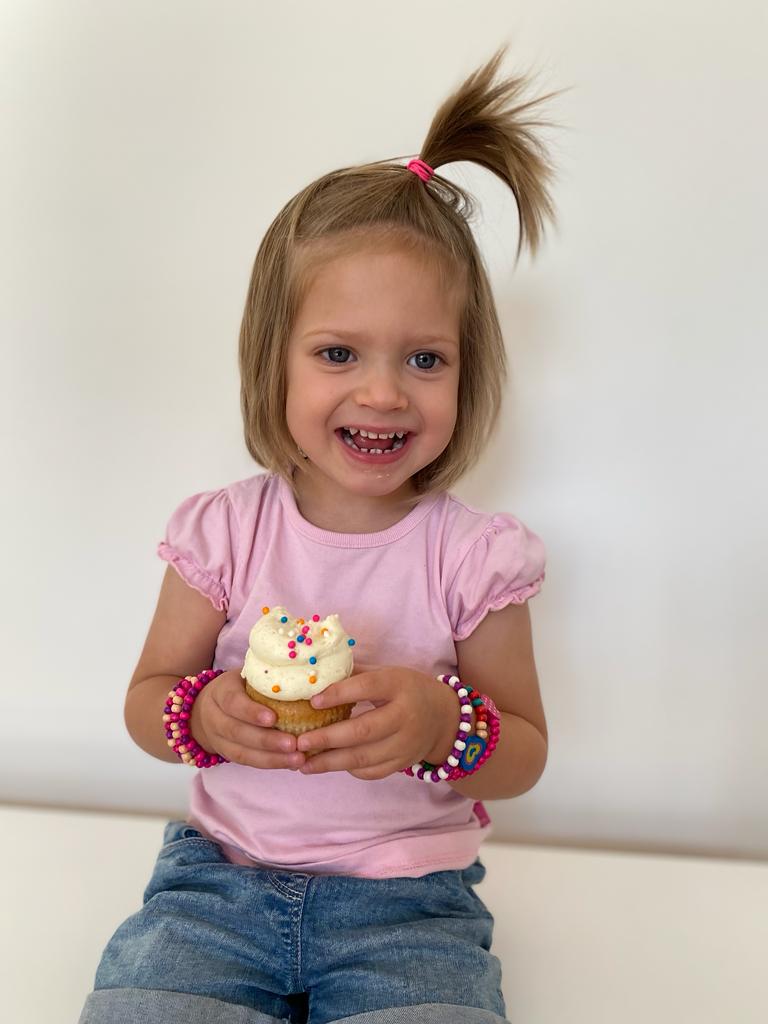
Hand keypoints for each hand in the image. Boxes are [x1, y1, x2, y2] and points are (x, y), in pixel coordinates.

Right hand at [190, 670, 306, 770]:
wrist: (206, 708)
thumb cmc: (239, 686)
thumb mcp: (246, 676)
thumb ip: (267, 676)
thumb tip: (303, 673)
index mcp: (221, 692)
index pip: (233, 702)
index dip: (251, 712)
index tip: (273, 718)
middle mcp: (214, 717)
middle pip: (237, 732)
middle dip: (266, 740)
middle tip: (293, 744)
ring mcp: (218, 739)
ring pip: (242, 753)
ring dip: (272, 758)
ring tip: (297, 759)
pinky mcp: (227, 754)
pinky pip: (248, 762)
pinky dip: (270, 764)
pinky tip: (291, 764)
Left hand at [296, 667, 458, 779]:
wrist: (444, 718)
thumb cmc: (407, 690)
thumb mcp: (388, 673)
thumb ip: (356, 675)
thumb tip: (315, 675)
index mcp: (399, 685)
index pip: (366, 687)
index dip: (338, 694)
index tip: (312, 701)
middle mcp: (405, 715)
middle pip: (363, 730)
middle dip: (327, 738)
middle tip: (300, 742)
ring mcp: (406, 743)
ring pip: (364, 757)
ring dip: (330, 762)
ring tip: (303, 763)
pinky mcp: (403, 763)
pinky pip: (372, 771)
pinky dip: (349, 770)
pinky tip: (329, 765)